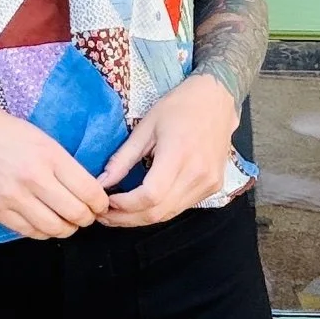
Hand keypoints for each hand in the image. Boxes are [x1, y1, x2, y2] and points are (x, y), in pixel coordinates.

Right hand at [0, 97, 110, 239]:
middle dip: (87, 218)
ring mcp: (12, 197)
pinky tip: (43, 222)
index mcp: (49, 154)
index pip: (90, 191)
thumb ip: (61, 162)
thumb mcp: (38, 135)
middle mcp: (34, 178)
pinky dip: (42, 232)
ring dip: (66, 228)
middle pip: (76, 214)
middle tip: (85, 215)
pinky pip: (28, 232)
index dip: (100, 203)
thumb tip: (84, 187)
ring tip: (65, 221)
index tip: (99, 203)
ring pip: (54, 229)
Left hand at [97, 71, 240, 225]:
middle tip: (105, 215)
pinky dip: (159, 210)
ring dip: (140, 219)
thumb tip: (102, 182)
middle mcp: (198, 174)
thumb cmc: (180, 106)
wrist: (217, 100)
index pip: (150, 196)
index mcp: (179, 154)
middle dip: (127, 219)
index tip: (106, 201)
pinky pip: (180, 207)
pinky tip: (143, 205)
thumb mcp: (145, 127)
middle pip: (157, 212)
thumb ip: (123, 158)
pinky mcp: (213, 187)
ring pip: (169, 214)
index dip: (124, 205)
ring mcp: (208, 183)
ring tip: (118, 213)